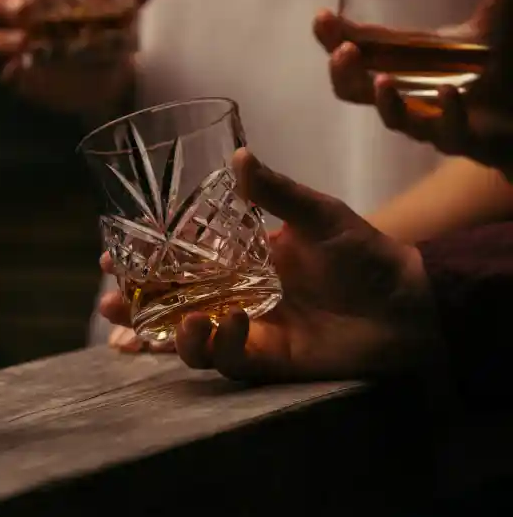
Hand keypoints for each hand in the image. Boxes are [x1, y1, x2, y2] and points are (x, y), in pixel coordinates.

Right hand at [0, 0, 154, 114]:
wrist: (113, 76)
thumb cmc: (105, 30)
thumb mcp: (118, 9)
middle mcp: (14, 18)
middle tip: (25, 9)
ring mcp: (14, 48)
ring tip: (24, 41)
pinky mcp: (21, 77)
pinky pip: (5, 73)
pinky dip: (12, 70)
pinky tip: (25, 68)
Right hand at [100, 149, 441, 382]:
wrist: (407, 303)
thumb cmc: (364, 253)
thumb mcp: (318, 215)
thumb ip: (275, 193)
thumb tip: (237, 157)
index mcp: (241, 259)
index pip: (180, 261)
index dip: (144, 263)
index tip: (110, 256)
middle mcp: (237, 295)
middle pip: (174, 306)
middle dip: (137, 308)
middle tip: (110, 303)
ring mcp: (251, 329)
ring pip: (192, 339)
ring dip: (169, 336)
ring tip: (158, 326)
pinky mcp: (268, 358)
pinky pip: (230, 358)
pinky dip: (222, 344)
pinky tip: (232, 325)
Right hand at [314, 0, 512, 180]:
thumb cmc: (496, 70)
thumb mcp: (492, 29)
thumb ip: (497, 0)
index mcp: (402, 63)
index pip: (358, 50)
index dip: (334, 37)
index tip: (321, 18)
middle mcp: (406, 95)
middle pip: (355, 91)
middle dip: (344, 73)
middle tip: (342, 52)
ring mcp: (429, 121)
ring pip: (394, 118)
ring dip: (385, 101)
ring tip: (383, 80)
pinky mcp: (459, 140)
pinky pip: (446, 132)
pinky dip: (447, 112)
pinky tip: (447, 93)